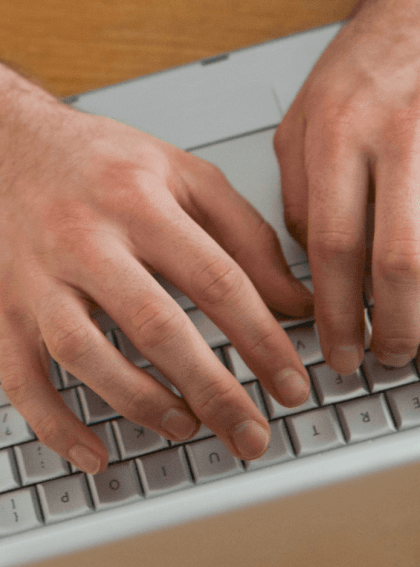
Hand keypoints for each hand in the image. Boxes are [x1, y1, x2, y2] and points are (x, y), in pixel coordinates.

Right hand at [0, 94, 312, 472]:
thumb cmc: (89, 160)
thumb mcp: (179, 172)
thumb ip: (242, 233)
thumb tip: (293, 301)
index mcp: (136, 201)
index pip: (215, 280)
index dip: (262, 340)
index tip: (290, 382)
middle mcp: (83, 239)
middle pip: (155, 326)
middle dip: (212, 390)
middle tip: (250, 432)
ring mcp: (35, 277)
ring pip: (84, 354)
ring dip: (140, 402)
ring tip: (184, 427)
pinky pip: (20, 377)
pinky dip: (53, 424)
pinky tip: (91, 452)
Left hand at [274, 0, 419, 373]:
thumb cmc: (362, 68)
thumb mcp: (302, 122)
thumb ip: (297, 192)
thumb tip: (302, 265)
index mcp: (337, 136)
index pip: (332, 244)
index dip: (335, 308)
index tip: (335, 346)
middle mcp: (395, 141)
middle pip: (396, 258)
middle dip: (391, 324)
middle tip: (384, 358)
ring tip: (416, 341)